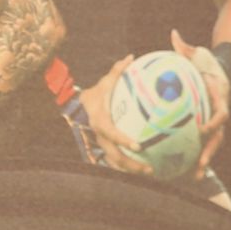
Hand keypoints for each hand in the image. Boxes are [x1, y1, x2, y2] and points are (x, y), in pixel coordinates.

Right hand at [80, 55, 152, 175]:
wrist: (79, 105)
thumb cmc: (97, 92)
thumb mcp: (105, 82)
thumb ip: (118, 71)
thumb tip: (131, 57)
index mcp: (100, 120)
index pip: (111, 133)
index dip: (123, 140)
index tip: (138, 146)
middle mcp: (100, 135)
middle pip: (114, 156)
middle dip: (131, 165)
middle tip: (149, 169)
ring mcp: (102, 144)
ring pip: (115, 162)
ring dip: (131, 170)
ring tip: (150, 172)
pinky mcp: (106, 147)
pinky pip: (117, 160)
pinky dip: (129, 166)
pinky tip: (145, 168)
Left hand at [171, 30, 229, 178]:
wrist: (222, 69)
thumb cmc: (207, 61)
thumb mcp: (198, 52)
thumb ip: (185, 47)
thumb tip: (173, 34)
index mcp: (219, 97)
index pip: (222, 112)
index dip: (215, 121)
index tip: (204, 128)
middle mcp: (220, 112)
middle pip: (219, 136)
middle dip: (211, 151)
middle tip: (201, 165)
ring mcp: (215, 121)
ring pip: (213, 144)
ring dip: (205, 160)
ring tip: (195, 176)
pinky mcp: (208, 125)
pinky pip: (201, 141)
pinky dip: (194, 154)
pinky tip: (182, 167)